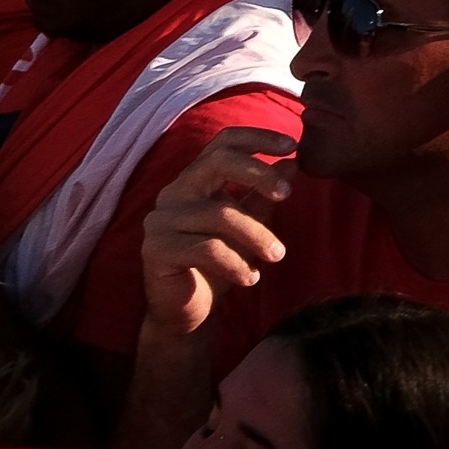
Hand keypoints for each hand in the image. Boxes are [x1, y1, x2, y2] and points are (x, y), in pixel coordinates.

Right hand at [140, 127, 297, 334]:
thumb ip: (264, 195)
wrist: (188, 311)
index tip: (293, 145)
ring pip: (220, 214)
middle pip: (218, 163)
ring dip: (257, 236)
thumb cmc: (219, 263)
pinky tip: (250, 278)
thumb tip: (293, 162)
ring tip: (278, 256)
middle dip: (260, 174)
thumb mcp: (248, 225)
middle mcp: (173, 192)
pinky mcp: (155, 249)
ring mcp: (160, 220)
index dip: (257, 137)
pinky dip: (236, 264)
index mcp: (195, 180)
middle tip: (288, 194)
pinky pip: (206, 249)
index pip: (223, 142)